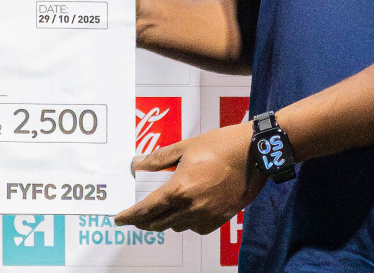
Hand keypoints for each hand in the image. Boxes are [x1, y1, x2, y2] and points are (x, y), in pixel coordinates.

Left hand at [114, 121, 263, 234]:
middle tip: (135, 218)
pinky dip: (187, 222)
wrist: (253, 154)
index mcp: (180, 188)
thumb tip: (138, 164)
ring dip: (165, 221)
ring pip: (178, 226)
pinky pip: (196, 228)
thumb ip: (159, 158)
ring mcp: (208, 215)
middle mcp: (192, 207)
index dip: (131, 215)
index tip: (120, 219)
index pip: (148, 208)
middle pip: (160, 222)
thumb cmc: (219, 145)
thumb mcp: (185, 147)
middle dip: (144, 222)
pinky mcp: (221, 219)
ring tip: (160, 212)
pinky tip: (185, 212)